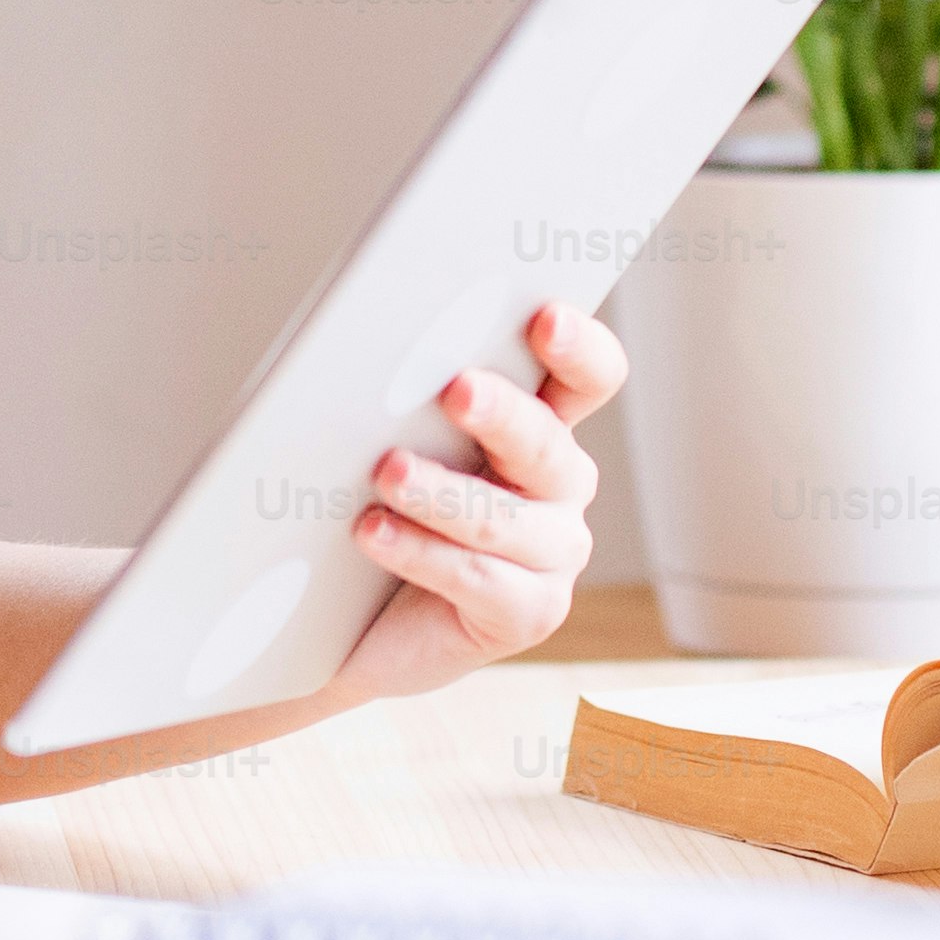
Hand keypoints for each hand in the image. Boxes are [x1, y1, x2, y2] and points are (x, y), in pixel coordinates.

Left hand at [327, 300, 618, 703]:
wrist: (351, 622)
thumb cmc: (378, 509)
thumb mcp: (399, 443)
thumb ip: (412, 403)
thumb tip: (372, 355)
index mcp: (541, 425)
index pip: (589, 376)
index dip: (578, 348)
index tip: (544, 317)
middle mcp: (560, 487)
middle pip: (548, 444)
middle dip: (502, 414)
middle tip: (457, 389)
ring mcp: (553, 554)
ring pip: (502, 518)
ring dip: (440, 492)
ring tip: (386, 472)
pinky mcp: (528, 613)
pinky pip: (478, 578)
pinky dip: (420, 552)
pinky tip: (374, 532)